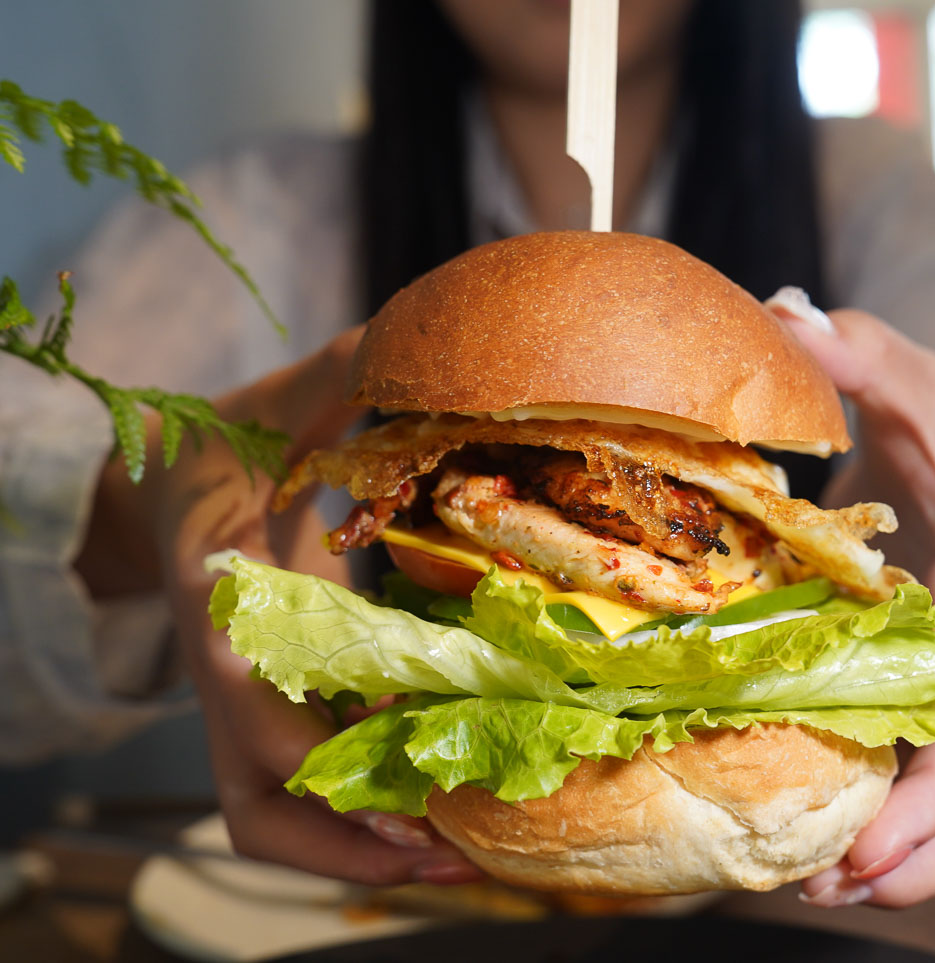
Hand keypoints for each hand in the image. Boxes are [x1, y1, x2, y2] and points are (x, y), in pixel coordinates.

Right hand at [139, 327, 481, 884]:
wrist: (172, 486)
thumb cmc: (224, 446)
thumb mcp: (277, 400)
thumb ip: (344, 373)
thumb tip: (420, 342)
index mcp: (217, 595)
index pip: (243, 685)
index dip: (308, 739)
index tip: (388, 763)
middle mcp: (226, 671)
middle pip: (254, 794)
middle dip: (342, 836)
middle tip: (446, 844)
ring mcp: (243, 705)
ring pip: (273, 813)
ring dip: (357, 847)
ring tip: (460, 853)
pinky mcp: (272, 712)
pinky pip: (305, 791)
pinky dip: (363, 816)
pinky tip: (444, 813)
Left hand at [773, 306, 934, 907]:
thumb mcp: (913, 380)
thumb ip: (861, 352)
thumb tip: (788, 314)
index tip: (869, 840)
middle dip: (914, 849)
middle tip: (826, 886)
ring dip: (900, 858)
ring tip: (815, 887)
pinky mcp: (927, 696)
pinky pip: (921, 777)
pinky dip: (882, 820)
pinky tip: (817, 841)